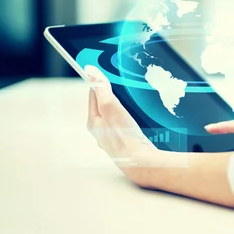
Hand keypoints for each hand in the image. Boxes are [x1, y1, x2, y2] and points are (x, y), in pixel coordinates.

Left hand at [85, 65, 157, 184]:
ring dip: (124, 106)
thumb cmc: (125, 136)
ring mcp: (114, 137)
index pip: (94, 94)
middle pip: (106, 105)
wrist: (143, 163)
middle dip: (114, 94)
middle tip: (124, 83)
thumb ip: (101, 89)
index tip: (108, 70)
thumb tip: (90, 71)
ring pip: (117, 115)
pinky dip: (132, 117)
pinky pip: (127, 124)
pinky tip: (141, 116)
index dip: (100, 81)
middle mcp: (101, 131)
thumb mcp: (111, 107)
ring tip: (134, 99)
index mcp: (94, 122)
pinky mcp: (127, 142)